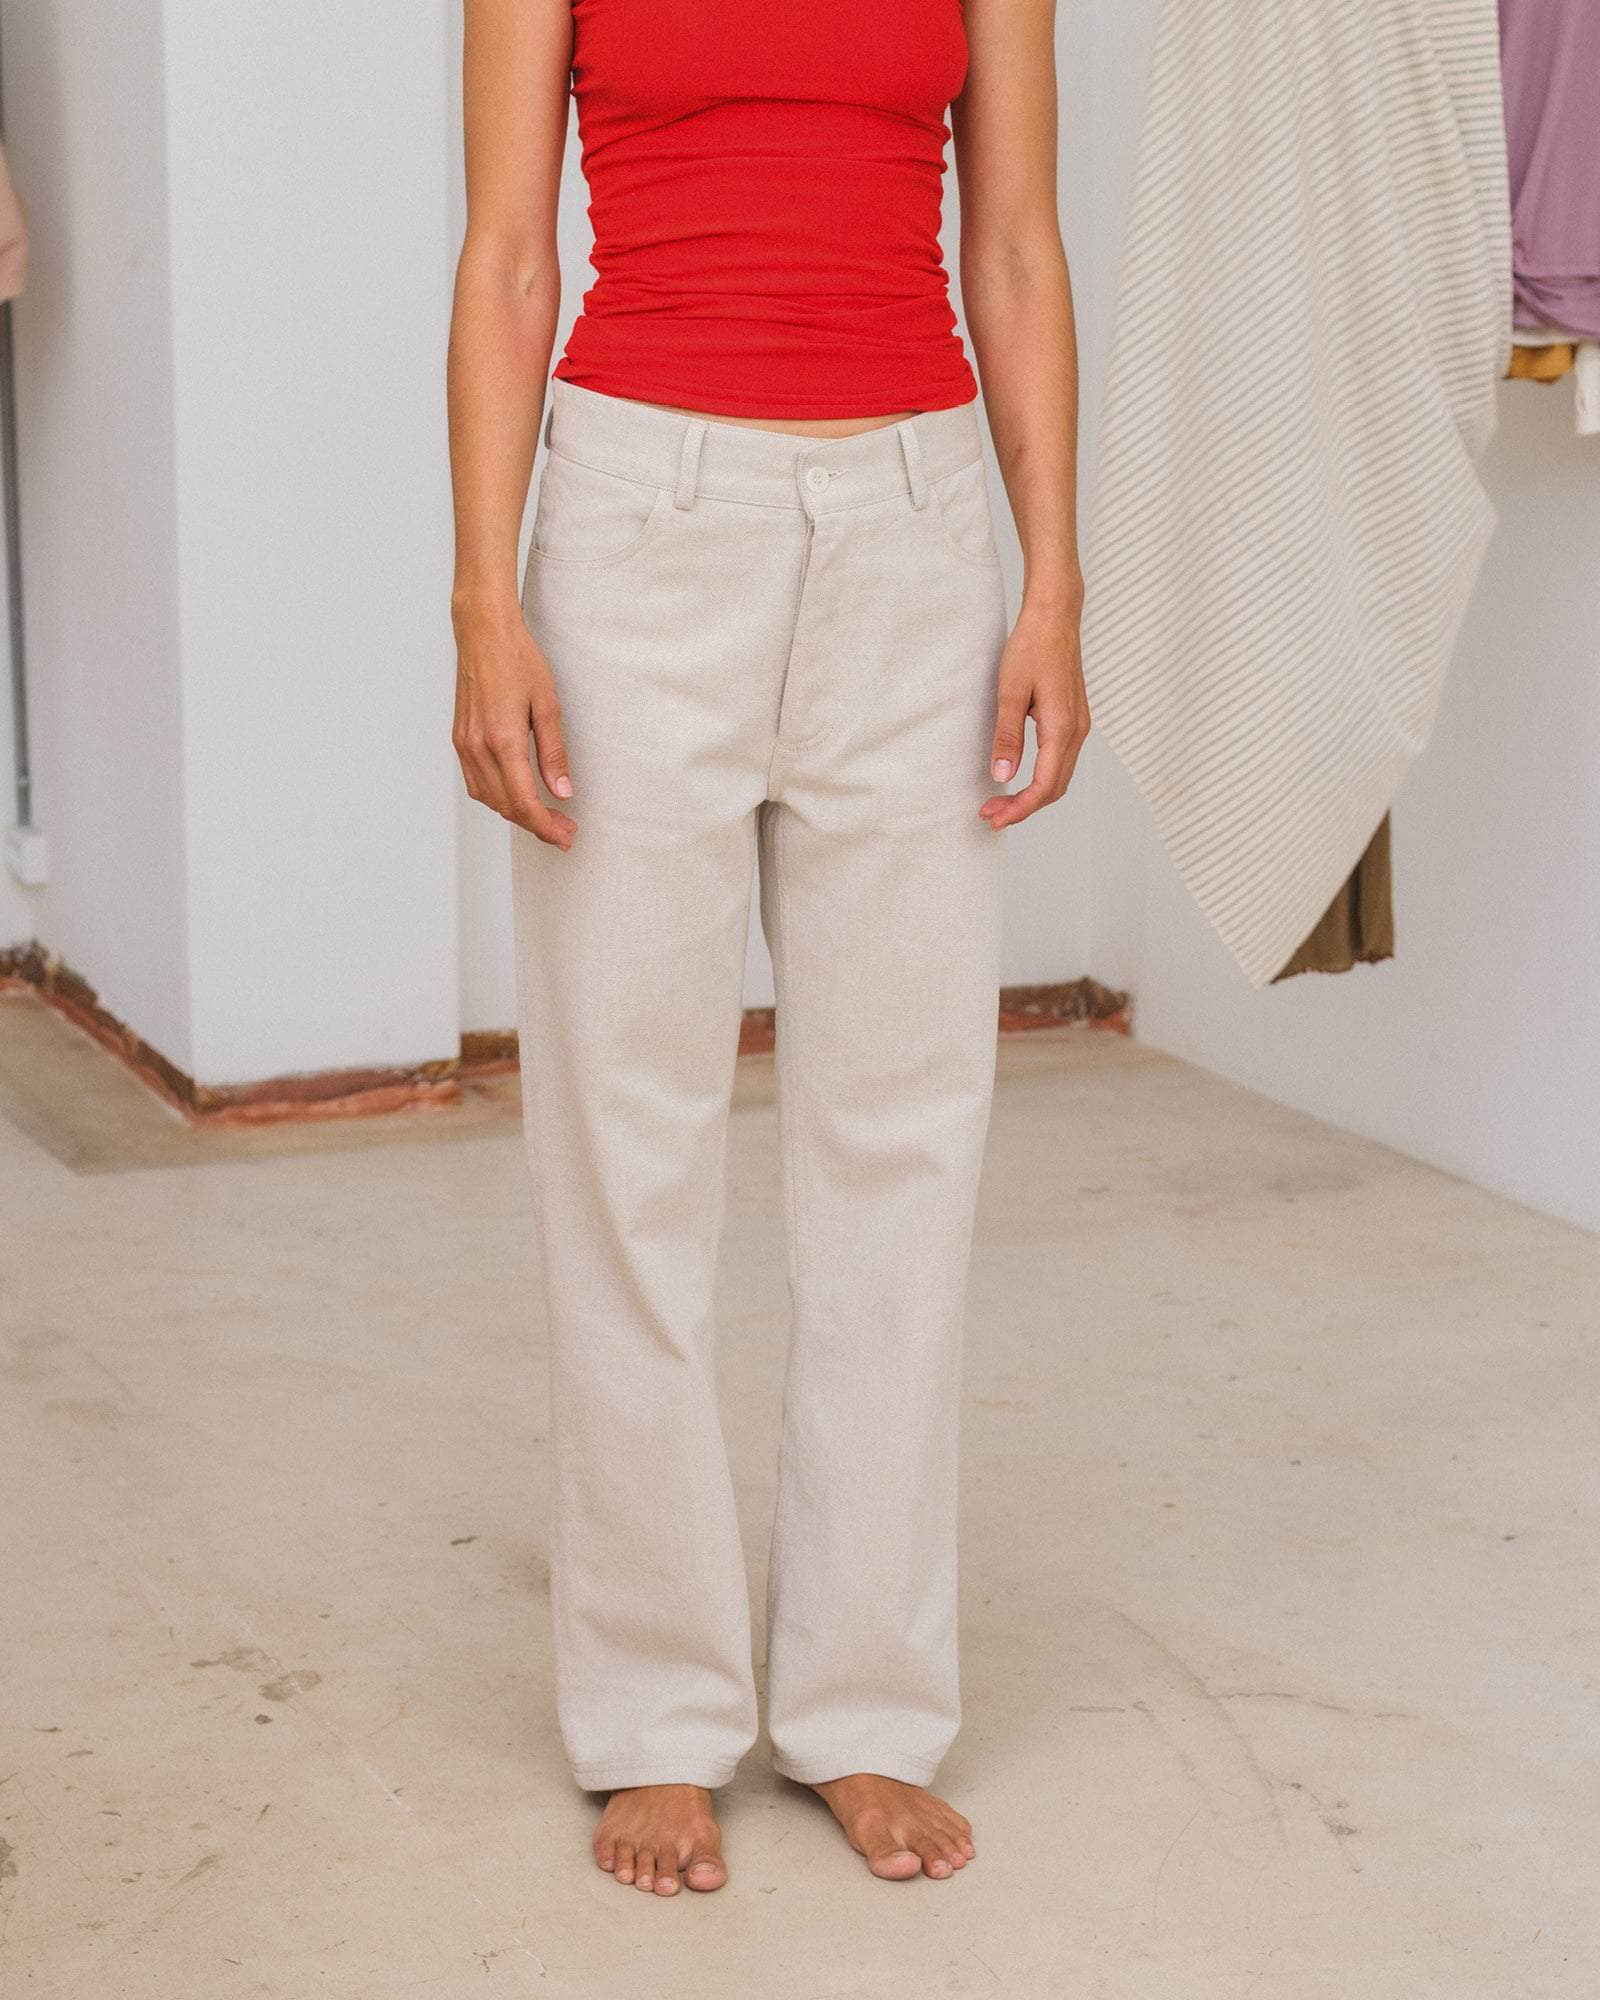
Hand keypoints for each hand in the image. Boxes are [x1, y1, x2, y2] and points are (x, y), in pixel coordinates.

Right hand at [451, 594, 575, 849]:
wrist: (483, 633)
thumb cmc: (517, 660)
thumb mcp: (547, 706)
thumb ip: (554, 754)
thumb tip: (562, 792)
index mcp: (502, 741)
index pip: (524, 802)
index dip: (546, 826)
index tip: (566, 836)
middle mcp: (478, 748)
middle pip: (506, 807)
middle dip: (536, 825)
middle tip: (564, 831)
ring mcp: (464, 745)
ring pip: (489, 799)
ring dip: (516, 814)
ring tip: (545, 818)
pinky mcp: (459, 739)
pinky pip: (476, 783)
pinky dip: (497, 797)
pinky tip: (516, 796)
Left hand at [980, 595, 1089, 829]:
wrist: (1055, 617)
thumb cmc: (1032, 647)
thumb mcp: (1010, 691)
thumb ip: (1007, 736)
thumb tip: (1002, 775)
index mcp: (1062, 727)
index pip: (1044, 786)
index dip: (1019, 808)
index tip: (993, 817)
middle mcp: (1076, 731)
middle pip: (1055, 788)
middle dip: (1023, 808)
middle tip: (991, 815)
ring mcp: (1078, 725)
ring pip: (1059, 777)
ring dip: (1032, 795)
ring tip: (1000, 801)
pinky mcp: (1073, 719)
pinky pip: (1060, 761)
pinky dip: (1041, 778)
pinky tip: (1019, 778)